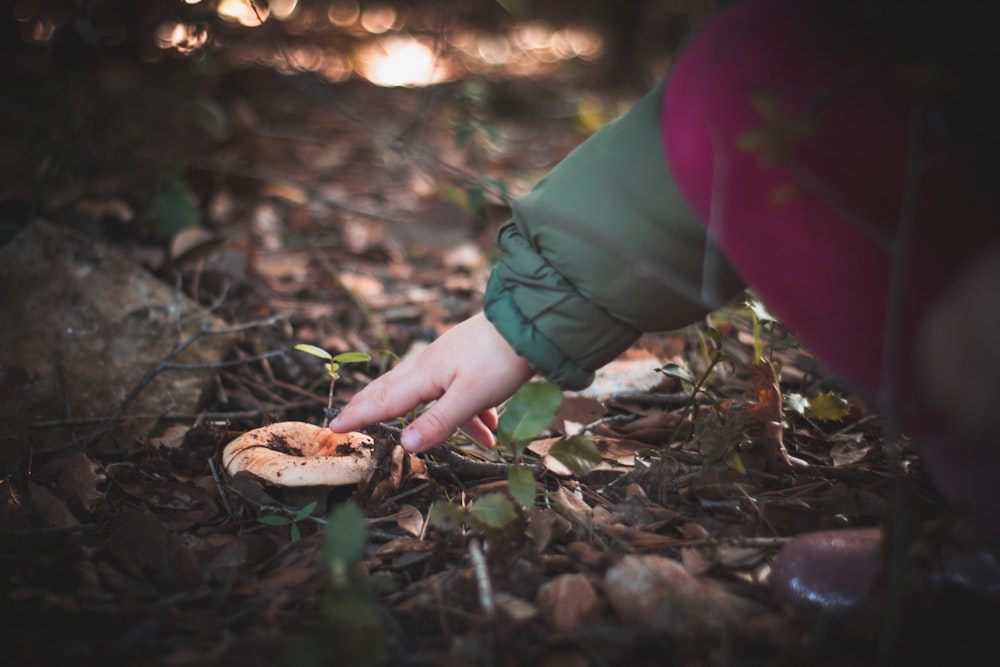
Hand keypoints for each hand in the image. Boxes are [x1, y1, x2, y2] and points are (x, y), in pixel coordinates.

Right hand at [328, 312, 534, 451]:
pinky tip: (489, 431)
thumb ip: (439, 422)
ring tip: (433, 442)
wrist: (530, 323)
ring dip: (434, 421)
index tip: (334, 426)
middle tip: (349, 417)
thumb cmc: (500, 359)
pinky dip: (469, 415)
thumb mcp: (470, 397)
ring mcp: (450, 360)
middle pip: (395, 390)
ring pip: (430, 394)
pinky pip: (458, 393)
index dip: (360, 415)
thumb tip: (405, 445)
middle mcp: (431, 365)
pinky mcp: (469, 360)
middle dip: (374, 407)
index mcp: (426, 374)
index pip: (385, 400)